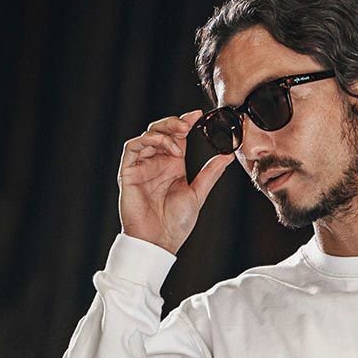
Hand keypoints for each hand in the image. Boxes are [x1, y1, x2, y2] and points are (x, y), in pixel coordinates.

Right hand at [118, 110, 234, 253]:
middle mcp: (156, 163)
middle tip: (187, 123)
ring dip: (163, 132)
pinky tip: (163, 148)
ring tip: (177, 144)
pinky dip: (147, 141)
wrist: (159, 242)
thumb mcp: (197, 194)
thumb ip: (210, 173)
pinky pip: (133, 147)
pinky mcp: (129, 171)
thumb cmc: (176, 224)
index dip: (185, 122)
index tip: (197, 114)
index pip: (177, 137)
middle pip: (161, 130)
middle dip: (174, 122)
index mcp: (173, 166)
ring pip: (147, 135)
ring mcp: (142, 166)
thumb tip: (228, 155)